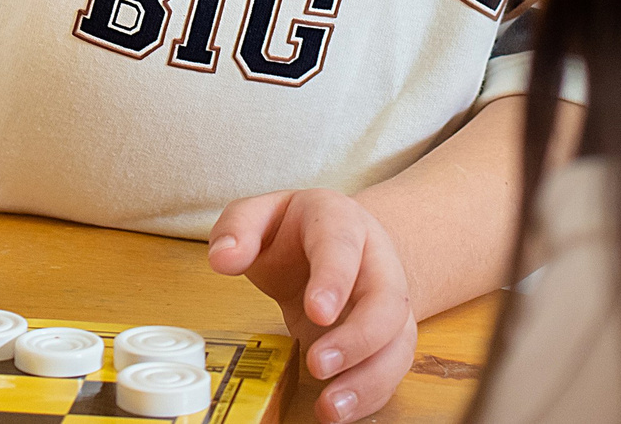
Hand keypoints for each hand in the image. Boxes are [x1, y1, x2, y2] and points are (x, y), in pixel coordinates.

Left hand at [208, 190, 415, 423]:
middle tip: (318, 365)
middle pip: (386, 300)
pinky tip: (340, 411)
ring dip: (369, 379)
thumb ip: (238, 228)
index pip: (343, 246)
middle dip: (358, 338)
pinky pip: (392, 367)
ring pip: (397, 341)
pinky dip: (370, 394)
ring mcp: (388, 300)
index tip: (317, 313)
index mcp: (341, 221)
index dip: (334, 279)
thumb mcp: (260, 215)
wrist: (335, 241)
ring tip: (330, 408)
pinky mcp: (390, 336)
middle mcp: (376, 260)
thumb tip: (223, 258)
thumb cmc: (293, 231)